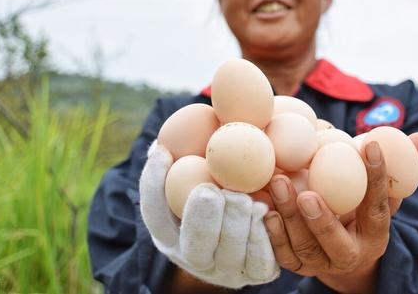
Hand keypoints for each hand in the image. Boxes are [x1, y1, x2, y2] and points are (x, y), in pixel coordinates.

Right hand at [139, 141, 279, 288]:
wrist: (251, 228)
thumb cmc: (216, 185)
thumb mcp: (194, 174)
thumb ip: (181, 159)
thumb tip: (164, 142)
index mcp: (169, 233)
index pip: (153, 213)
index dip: (153, 183)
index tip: (166, 153)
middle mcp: (192, 256)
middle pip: (194, 244)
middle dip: (202, 219)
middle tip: (211, 191)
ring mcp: (224, 270)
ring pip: (228, 255)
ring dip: (237, 225)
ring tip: (246, 199)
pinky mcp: (254, 274)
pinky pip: (258, 262)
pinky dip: (261, 236)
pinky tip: (264, 209)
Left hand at [263, 131, 417, 293]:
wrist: (344, 254)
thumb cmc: (361, 212)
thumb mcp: (382, 195)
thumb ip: (398, 168)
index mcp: (375, 232)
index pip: (379, 206)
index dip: (377, 176)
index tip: (369, 145)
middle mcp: (350, 253)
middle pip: (335, 241)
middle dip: (321, 220)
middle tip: (306, 192)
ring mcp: (322, 262)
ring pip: (304, 247)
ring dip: (289, 218)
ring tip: (278, 185)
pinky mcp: (298, 265)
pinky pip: (284, 255)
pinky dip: (273, 233)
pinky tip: (266, 209)